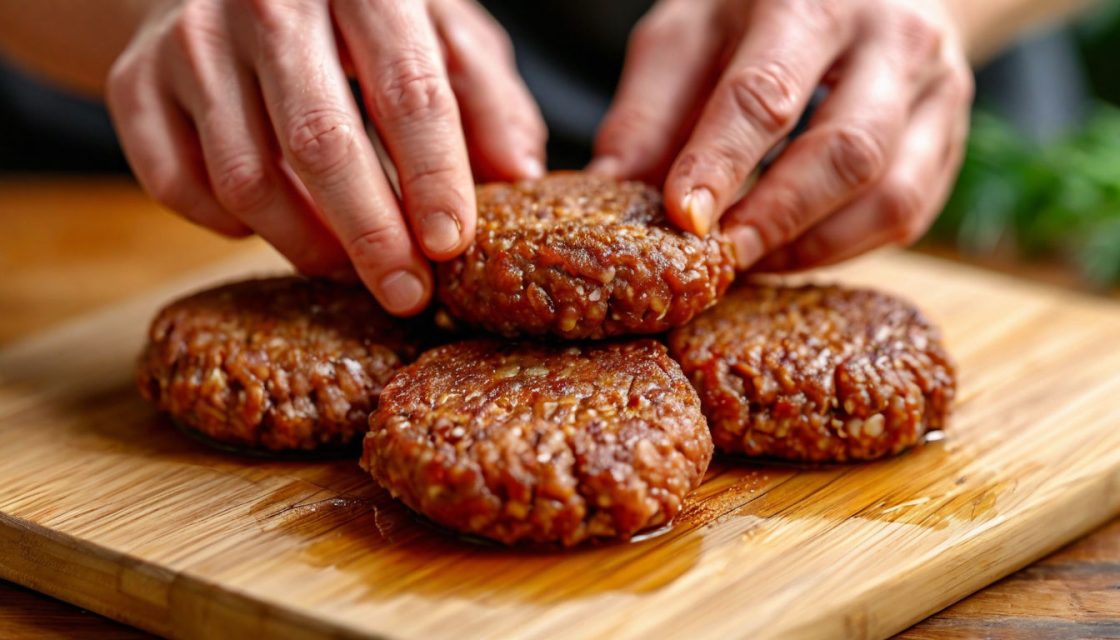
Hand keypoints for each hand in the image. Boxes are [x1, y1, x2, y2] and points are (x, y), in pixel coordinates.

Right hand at [107, 0, 545, 313]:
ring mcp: (189, 40)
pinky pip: (179, 188)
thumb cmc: (358, 19)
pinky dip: (230, 228)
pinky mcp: (134, 82)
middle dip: (372, 236)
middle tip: (407, 295)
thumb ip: (484, 95)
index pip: (408, 90)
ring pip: (246, 179)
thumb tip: (521, 175)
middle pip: (322, 144)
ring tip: (350, 266)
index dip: (433, 177)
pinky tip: (274, 224)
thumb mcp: (439, 31)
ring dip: (306, 244)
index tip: (452, 247)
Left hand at [591, 0, 973, 270]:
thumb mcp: (691, 30)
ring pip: (891, 195)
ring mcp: (937, 88)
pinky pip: (908, 213)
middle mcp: (892, 38)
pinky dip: (842, 246)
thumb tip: (606, 188)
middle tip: (716, 262)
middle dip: (774, 218)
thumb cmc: (759, 9)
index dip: (721, 164)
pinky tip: (789, 250)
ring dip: (809, 244)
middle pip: (847, 151)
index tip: (682, 221)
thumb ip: (650, 106)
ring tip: (747, 262)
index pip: (766, 93)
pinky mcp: (949, 135)